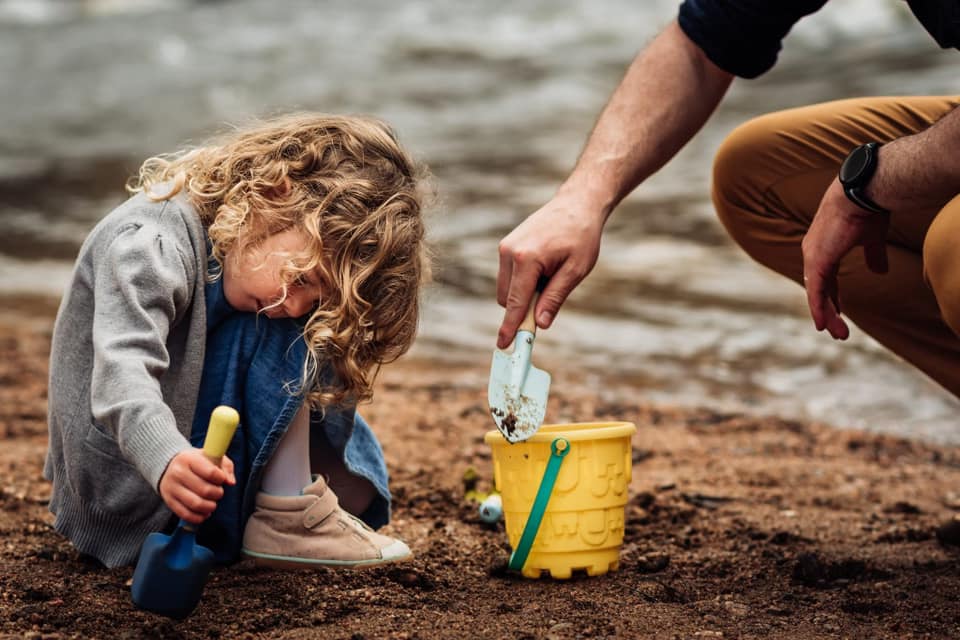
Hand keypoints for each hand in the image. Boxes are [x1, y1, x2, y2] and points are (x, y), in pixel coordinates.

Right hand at [159, 448, 235, 523]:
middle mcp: (178, 473)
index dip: (221, 479)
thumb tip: (231, 482)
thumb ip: (226, 467)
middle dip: (217, 494)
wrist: (170, 466)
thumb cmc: (197, 462)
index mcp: (189, 459)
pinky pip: (186, 515)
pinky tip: (205, 512)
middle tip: (218, 492)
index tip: (221, 479)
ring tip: (213, 503)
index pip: (211, 473)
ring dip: (210, 507)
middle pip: (205, 490)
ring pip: (196, 504)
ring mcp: (171, 488)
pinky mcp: (169, 501)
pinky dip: (199, 517)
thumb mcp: (212, 457)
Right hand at [496, 194, 603, 347]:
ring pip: (506, 289)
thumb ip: (555, 298)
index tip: (503, 345)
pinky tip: (545, 266)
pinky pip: (509, 277)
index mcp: (526, 259)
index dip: (511, 327)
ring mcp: (505, 248)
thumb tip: (541, 324)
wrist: (576, 204)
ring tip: (552, 273)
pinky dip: (523, 282)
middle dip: (524, 308)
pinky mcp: (506, 246)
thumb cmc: (581, 236)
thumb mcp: (575, 270)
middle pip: (507, 299)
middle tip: (551, 297)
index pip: (515, 303)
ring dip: (524, 294)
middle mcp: (509, 252)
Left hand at [801, 179, 889, 339]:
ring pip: (817, 294)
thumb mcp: (871, 237)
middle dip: (829, 310)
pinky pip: (816, 291)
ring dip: (827, 315)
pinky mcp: (817, 261)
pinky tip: (823, 325)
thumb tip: (879, 272)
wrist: (861, 193)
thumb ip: (873, 255)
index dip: (832, 296)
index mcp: (824, 246)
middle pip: (819, 288)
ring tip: (837, 333)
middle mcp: (813, 252)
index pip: (825, 278)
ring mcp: (812, 256)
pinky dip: (819, 309)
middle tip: (837, 330)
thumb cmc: (867, 209)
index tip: (838, 311)